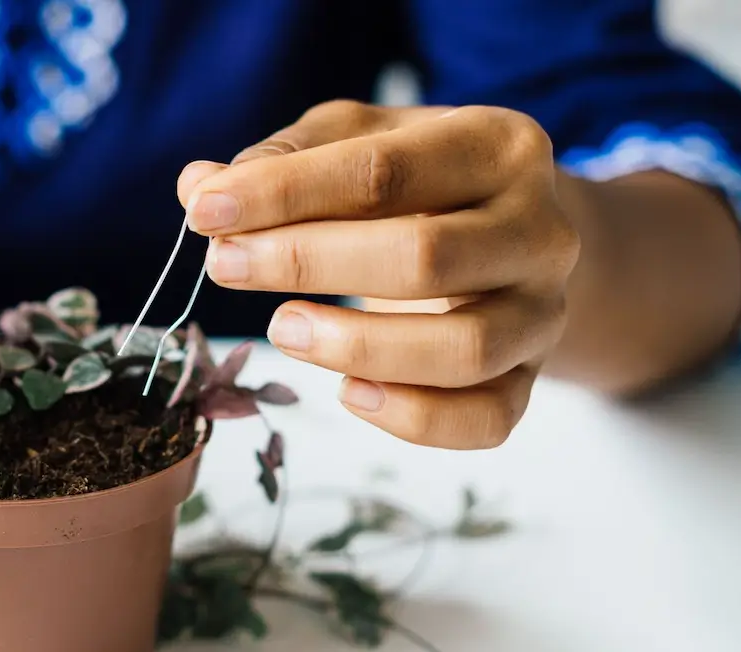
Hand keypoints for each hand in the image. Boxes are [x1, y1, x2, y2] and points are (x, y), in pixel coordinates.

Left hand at [178, 102, 579, 448]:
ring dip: (356, 347)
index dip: (285, 193)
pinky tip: (348, 393)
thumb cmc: (417, 182)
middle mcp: (539, 228)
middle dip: (307, 264)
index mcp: (496, 146)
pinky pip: (485, 419)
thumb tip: (196, 187)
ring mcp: (544, 309)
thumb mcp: (357, 142)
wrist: (510, 234)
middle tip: (225, 267)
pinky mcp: (532, 377)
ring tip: (281, 331)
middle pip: (425, 258)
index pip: (383, 171)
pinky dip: (412, 419)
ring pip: (464, 348)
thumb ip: (283, 160)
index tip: (205, 212)